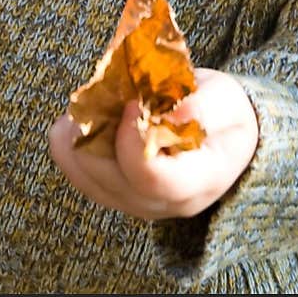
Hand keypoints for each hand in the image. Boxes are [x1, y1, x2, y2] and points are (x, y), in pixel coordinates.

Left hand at [49, 67, 258, 220]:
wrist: (224, 136)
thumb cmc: (226, 115)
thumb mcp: (226, 99)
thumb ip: (199, 104)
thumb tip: (164, 110)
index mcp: (196, 184)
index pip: (149, 177)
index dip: (131, 138)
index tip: (132, 101)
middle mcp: (160, 204)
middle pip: (107, 178)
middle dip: (95, 131)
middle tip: (100, 92)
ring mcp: (133, 203)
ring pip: (84, 175)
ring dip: (78, 135)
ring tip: (93, 101)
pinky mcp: (114, 193)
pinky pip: (77, 173)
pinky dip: (72, 142)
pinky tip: (86, 116)